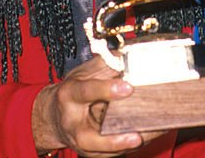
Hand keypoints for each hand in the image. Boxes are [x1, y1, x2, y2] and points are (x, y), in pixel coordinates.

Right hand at [32, 57, 165, 156]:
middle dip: (112, 139)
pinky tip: (147, 138)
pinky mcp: (91, 151)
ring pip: (101, 150)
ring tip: (144, 140)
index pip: (85, 92)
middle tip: (136, 135)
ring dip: (123, 147)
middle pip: (88, 137)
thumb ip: (106, 64)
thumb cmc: (74, 90)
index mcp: (70, 95)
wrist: (56, 115)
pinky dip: (129, 146)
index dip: (105, 90)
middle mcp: (73, 122)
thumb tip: (132, 56)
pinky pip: (112, 153)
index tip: (128, 87)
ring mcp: (81, 141)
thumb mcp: (85, 72)